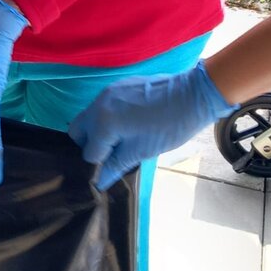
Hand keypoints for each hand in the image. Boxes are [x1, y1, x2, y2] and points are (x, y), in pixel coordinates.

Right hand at [68, 62, 235, 189]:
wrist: (192, 95)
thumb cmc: (169, 127)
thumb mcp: (141, 151)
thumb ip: (115, 166)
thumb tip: (99, 184)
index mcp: (102, 122)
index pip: (88, 152)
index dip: (100, 164)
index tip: (114, 167)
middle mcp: (98, 104)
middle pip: (78, 131)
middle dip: (90, 145)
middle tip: (112, 154)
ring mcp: (106, 92)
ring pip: (89, 117)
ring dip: (99, 132)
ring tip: (122, 140)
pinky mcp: (117, 86)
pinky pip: (102, 106)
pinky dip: (107, 118)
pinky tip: (129, 124)